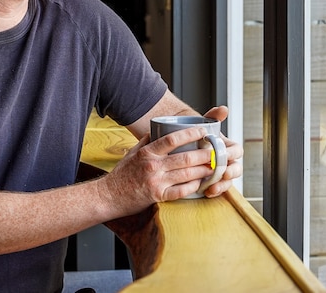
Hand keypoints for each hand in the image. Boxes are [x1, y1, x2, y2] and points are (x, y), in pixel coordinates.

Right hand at [103, 125, 218, 212]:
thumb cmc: (123, 173)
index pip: (172, 139)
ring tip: (213, 167)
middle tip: (215, 152)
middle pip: (185, 158)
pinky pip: (180, 191)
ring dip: (203, 171)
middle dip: (204, 155)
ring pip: (187, 175)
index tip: (202, 131)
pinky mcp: (158, 197)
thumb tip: (160, 127)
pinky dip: (192, 187)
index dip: (190, 134)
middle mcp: (153, 166)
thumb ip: (148, 141)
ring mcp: (156, 182)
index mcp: (147, 152)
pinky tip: (200, 183)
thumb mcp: (133, 152)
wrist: (109, 196)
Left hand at [199, 105, 242, 197]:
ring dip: (223, 185)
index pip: (237, 151)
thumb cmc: (196, 136)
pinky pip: (218, 189)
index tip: (226, 155)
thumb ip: (213, 116)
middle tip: (224, 173)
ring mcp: (220, 172)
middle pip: (236, 168)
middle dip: (231, 172)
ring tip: (213, 186)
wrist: (183, 146)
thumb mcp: (203, 125)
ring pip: (228, 181)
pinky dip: (214, 191)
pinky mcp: (213, 182)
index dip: (234, 154)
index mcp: (227, 147)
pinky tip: (207, 192)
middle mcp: (226, 161)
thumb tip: (223, 109)